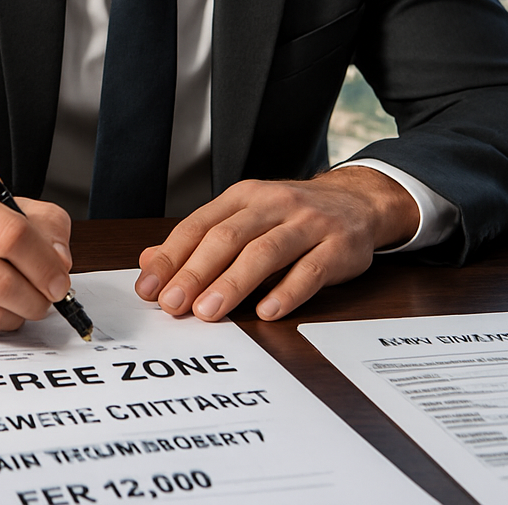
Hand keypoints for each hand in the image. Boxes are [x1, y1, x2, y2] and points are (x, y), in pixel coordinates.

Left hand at [134, 167, 418, 321]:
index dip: (172, 257)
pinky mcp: (338, 247)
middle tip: (174, 304)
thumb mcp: (245, 219)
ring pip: (265, 252)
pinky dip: (287, 291)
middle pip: (228, 237)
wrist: (357, 201)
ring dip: (233, 283)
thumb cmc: (292, 216)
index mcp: (244, 197)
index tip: (149, 287)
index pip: (199, 225)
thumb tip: (150, 263)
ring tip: (209, 311)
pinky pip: (311, 270)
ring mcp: (307, 223)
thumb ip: (200, 242)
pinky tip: (267, 312)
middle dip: (197, 272)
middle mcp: (273, 204)